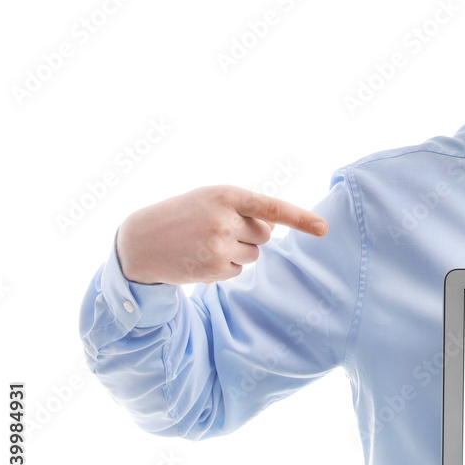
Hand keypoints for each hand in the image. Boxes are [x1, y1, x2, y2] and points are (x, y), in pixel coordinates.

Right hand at [115, 185, 326, 284]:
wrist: (141, 240)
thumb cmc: (184, 214)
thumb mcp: (211, 198)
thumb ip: (245, 207)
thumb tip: (275, 228)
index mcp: (227, 195)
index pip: (272, 207)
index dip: (301, 218)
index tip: (323, 228)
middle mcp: (225, 219)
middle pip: (264, 234)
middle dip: (248, 233)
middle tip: (216, 229)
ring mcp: (218, 246)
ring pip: (253, 254)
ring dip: (237, 251)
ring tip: (205, 242)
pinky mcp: (213, 269)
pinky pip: (238, 270)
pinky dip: (224, 266)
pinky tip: (201, 257)